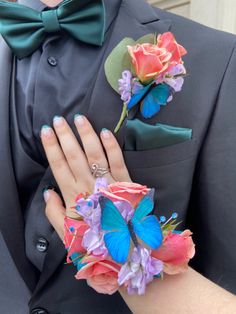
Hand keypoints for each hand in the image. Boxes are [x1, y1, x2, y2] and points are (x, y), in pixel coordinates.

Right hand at [41, 115, 130, 240]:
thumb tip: (47, 192)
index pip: (59, 166)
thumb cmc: (94, 238)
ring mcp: (107, 183)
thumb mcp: (67, 231)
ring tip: (79, 118)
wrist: (123, 248)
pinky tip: (105, 132)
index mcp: (73, 196)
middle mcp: (89, 186)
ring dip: (86, 135)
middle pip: (74, 156)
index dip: (51, 148)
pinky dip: (111, 147)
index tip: (45, 132)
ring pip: (94, 154)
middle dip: (65, 136)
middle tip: (58, 120)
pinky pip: (117, 162)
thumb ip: (54, 213)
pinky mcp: (125, 183)